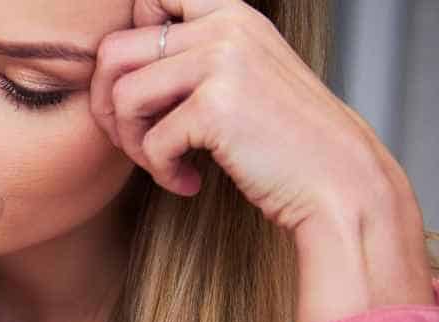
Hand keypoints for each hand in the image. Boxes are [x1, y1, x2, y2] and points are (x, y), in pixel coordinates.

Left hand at [92, 0, 390, 226]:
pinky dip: (161, 172)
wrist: (336, 179)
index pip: (148, 1)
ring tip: (162, 163)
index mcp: (230, 13)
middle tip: (133, 141)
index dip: (124, 52)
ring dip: (132, 143)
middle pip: (114, 51)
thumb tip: (111, 65)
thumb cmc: (281, 138)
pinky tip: (188, 182)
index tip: (144, 94)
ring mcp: (222, 62)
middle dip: (107, 104)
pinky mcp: (216, 107)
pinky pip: (151, 141)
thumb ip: (192, 56)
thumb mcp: (242, 75)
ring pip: (122, 96)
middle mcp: (225, 27)